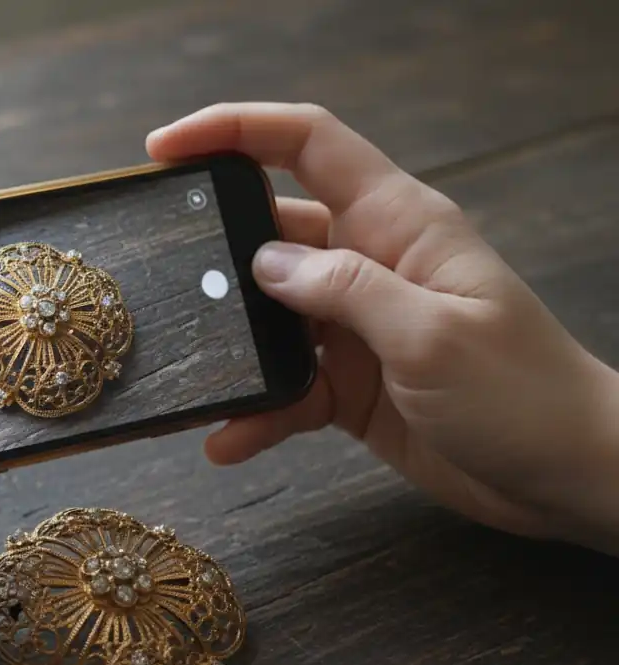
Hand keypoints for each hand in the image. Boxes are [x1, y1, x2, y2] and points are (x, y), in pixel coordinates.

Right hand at [147, 102, 618, 553]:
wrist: (565, 477)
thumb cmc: (523, 394)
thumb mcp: (433, 334)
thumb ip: (345, 291)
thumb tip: (262, 265)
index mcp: (397, 223)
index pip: (307, 144)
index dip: (235, 129)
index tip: (166, 148)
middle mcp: (368, 263)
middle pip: (270, 232)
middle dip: (211, 250)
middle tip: (157, 278)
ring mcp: (355, 327)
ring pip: (266, 316)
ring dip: (228, 344)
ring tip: (187, 368)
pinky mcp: (347, 385)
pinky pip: (283, 388)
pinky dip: (255, 411)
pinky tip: (226, 439)